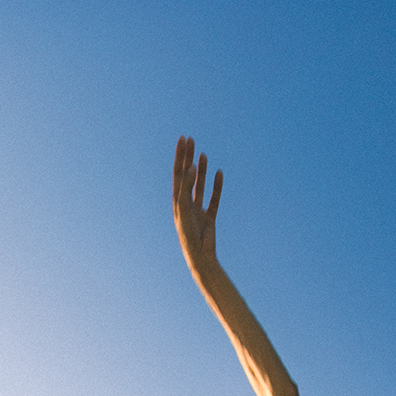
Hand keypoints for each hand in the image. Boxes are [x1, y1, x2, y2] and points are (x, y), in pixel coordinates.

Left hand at [173, 136, 222, 267]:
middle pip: (187, 175)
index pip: (178, 173)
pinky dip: (216, 186)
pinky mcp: (209, 217)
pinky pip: (214, 199)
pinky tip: (218, 174)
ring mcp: (198, 210)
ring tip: (203, 155)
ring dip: (201, 170)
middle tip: (191, 140)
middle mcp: (186, 203)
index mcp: (177, 201)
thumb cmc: (188, 233)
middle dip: (188, 158)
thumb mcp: (184, 207)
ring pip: (199, 185)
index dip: (180, 156)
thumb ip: (186, 186)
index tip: (183, 140)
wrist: (200, 255)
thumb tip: (191, 167)